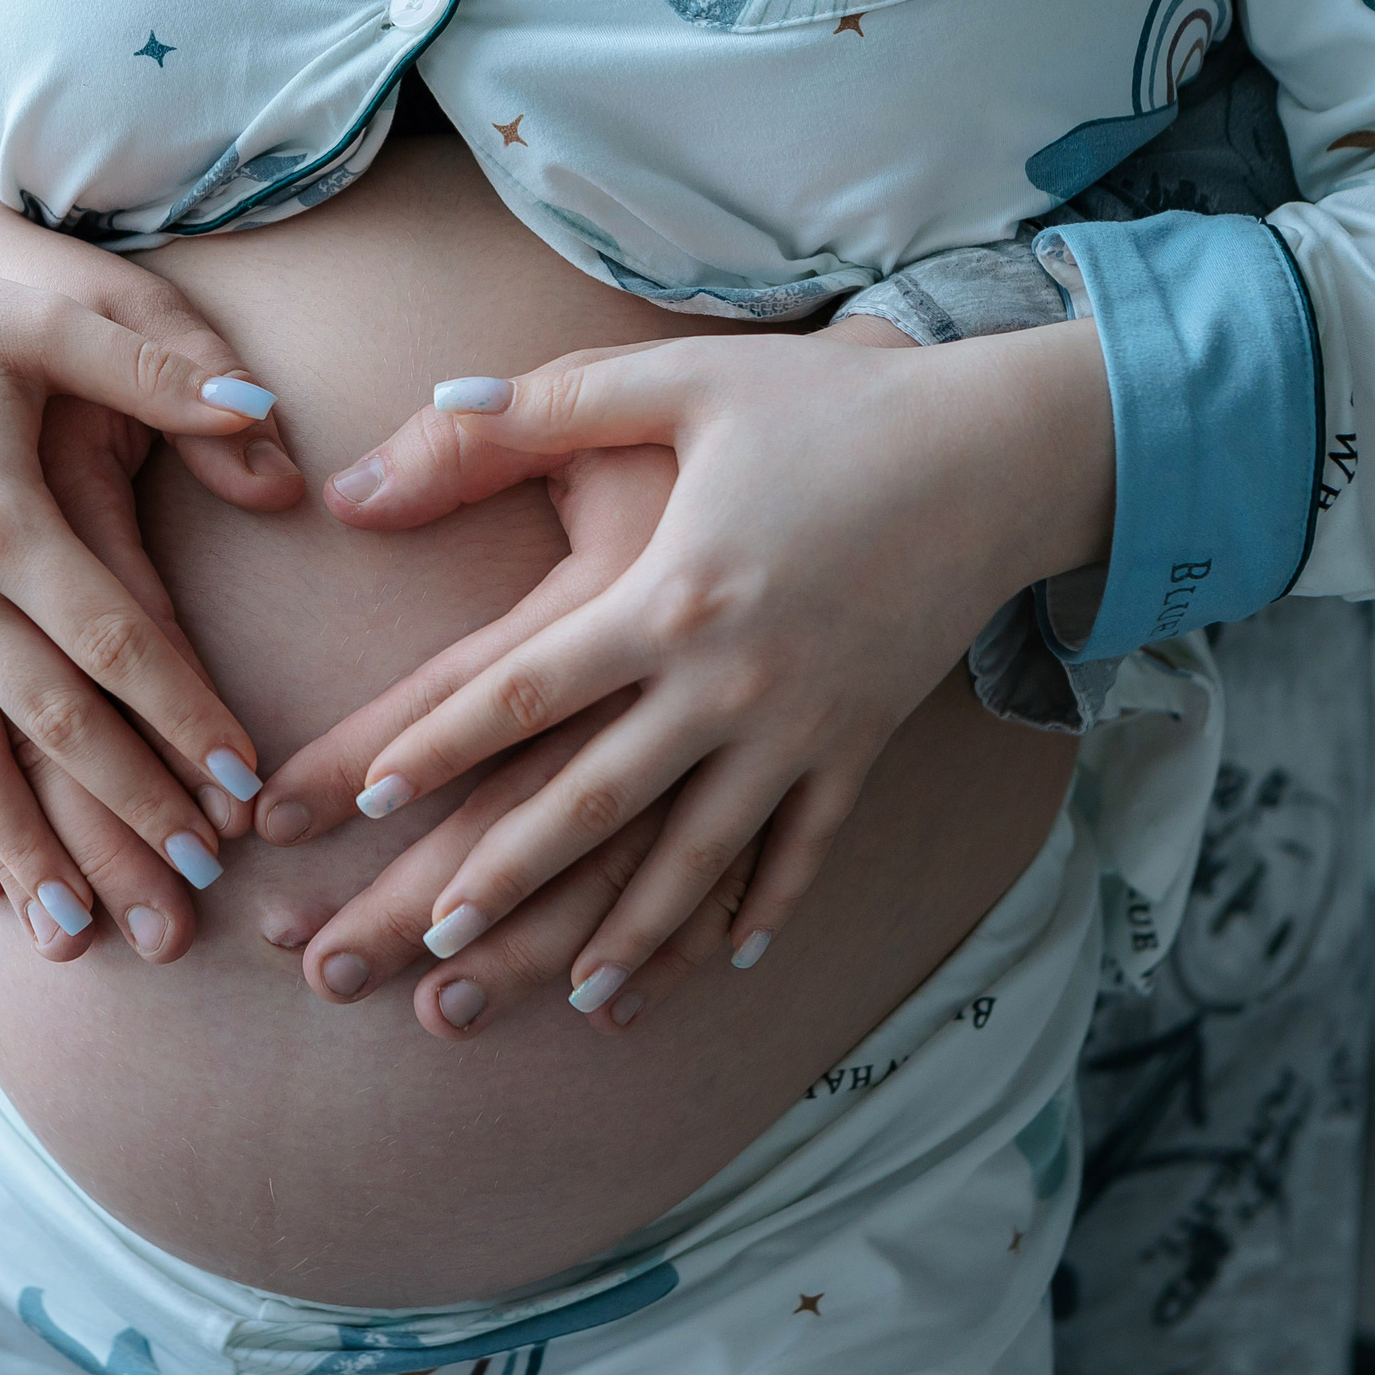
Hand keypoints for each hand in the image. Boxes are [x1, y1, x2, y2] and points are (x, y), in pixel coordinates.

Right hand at [0, 237, 280, 964]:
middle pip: (50, 723)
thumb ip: (157, 372)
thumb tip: (265, 416)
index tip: (243, 785)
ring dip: (26, 848)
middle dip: (127, 812)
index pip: (113, 642)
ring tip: (78, 932)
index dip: (182, 715)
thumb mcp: (43, 319)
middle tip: (195, 885)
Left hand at [260, 316, 1111, 1025]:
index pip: (529, 688)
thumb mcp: (684, 379)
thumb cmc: (833, 402)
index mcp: (672, 595)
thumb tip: (431, 398)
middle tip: (429, 936)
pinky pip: (807, 849)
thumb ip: (545, 401)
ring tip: (571, 994)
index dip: (441, 743)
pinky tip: (731, 962)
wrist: (1004, 448)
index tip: (370, 797)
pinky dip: (766, 909)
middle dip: (510, 875)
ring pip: (700, 856)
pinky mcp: (863, 743)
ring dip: (631, 933)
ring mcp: (803, 727)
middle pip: (598, 800)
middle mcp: (732, 682)